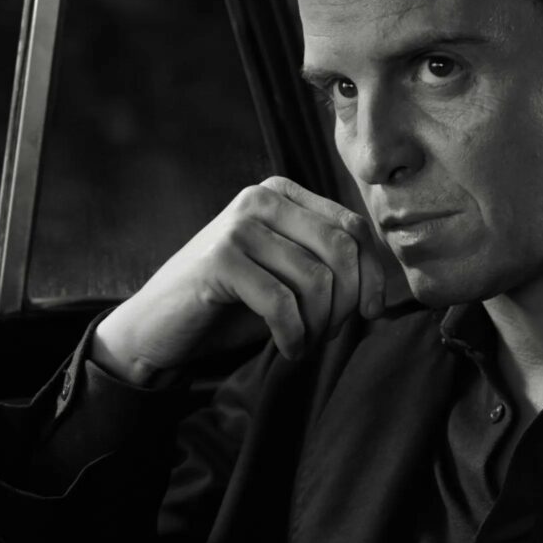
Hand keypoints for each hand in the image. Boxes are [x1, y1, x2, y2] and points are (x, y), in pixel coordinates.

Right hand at [90, 176, 387, 384]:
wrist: (158, 326)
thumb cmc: (230, 304)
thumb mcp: (286, 274)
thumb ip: (327, 265)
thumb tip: (384, 289)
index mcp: (282, 193)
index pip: (353, 226)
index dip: (372, 274)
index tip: (370, 313)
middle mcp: (261, 198)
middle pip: (341, 249)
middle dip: (347, 302)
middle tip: (330, 334)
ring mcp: (238, 226)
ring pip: (316, 279)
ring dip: (320, 325)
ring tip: (305, 343)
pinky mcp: (220, 260)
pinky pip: (283, 303)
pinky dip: (294, 336)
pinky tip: (288, 348)